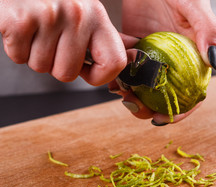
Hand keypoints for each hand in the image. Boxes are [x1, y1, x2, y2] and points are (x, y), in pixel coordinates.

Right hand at [0, 0, 133, 85]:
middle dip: (55, 65)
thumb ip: (101, 40)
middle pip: (68, 73)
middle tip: (50, 42)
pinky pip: (19, 57)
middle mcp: (78, 15)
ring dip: (34, 55)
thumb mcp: (84, 14)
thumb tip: (126, 61)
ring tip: (36, 32)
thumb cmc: (51, 2)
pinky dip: (16, 49)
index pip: (115, 63)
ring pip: (42, 67)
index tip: (87, 70)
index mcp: (97, 17)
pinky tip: (22, 30)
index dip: (99, 77)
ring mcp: (49, 16)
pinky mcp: (21, 20)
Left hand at [118, 0, 215, 124]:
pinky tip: (112, 79)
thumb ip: (208, 29)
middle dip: (151, 108)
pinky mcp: (134, 46)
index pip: (193, 91)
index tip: (163, 118)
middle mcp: (174, 60)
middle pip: (166, 95)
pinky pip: (126, 68)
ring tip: (121, 93)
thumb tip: (214, 63)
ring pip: (144, 86)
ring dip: (132, 95)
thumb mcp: (195, 3)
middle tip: (136, 108)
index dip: (181, 110)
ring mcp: (153, 55)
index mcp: (193, 55)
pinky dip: (119, 77)